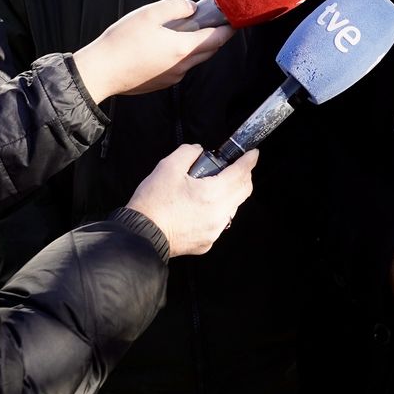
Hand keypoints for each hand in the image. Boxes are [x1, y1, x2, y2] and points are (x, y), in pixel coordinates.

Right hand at [73, 0, 234, 102]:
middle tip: (214, 20)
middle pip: (209, 50)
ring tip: (187, 29)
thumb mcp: (149, 13)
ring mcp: (172, 77)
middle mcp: (182, 66)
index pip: (218, 39)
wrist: (99, 72)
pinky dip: (181, 55)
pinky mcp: (160, 83)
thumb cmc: (122, 41)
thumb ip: (176, 6)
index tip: (234, 19)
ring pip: (194, 59)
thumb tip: (192, 8)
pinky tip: (166, 44)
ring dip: (197, 46)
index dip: (229, 28)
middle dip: (216, 36)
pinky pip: (179, 67)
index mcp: (184, 48)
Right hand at [126, 144, 255, 256]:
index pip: (241, 173)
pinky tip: (202, 206)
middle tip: (236, 167)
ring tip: (213, 186)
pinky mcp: (206, 242)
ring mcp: (214, 231)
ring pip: (233, 208)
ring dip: (230, 194)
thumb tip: (198, 151)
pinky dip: (217, 211)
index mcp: (212, 194)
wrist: (140, 235)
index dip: (249, 161)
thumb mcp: (167, 167)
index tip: (252, 154)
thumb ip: (188, 153)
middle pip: (243, 191)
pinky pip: (220, 223)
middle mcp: (218, 214)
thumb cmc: (153, 203)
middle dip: (244, 176)